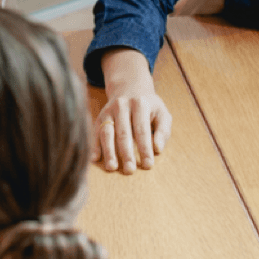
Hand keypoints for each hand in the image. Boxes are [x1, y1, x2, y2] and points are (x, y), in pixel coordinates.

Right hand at [94, 49, 171, 173]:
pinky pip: (96, 132)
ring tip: (112, 167)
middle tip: (129, 170)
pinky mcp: (100, 116)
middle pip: (123, 132)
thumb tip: (158, 148)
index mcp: (140, 104)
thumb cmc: (149, 106)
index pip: (142, 130)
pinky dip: (94, 145)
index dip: (145, 148)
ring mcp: (109, 110)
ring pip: (107, 132)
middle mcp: (122, 105)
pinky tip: (95, 158)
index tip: (148, 165)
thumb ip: (163, 130)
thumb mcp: (162, 113)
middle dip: (126, 153)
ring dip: (109, 151)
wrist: (130, 88)